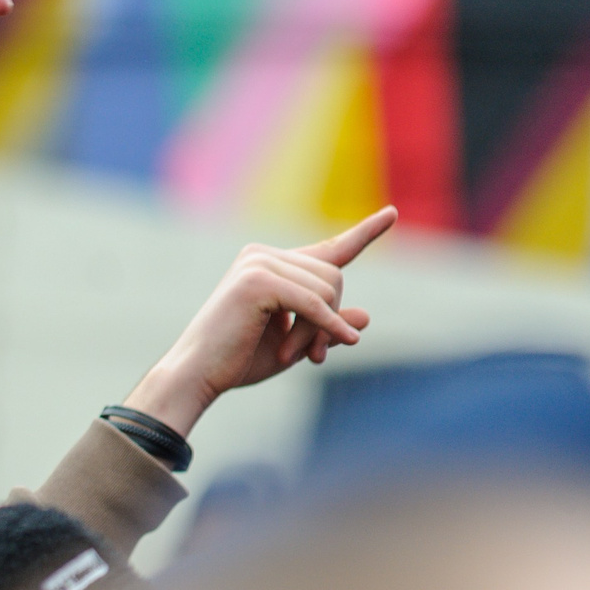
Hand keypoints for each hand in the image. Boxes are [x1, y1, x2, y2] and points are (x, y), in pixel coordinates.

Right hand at [124, 207, 398, 436]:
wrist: (197, 374)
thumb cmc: (239, 360)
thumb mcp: (296, 343)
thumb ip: (327, 327)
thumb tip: (366, 316)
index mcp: (267, 264)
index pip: (327, 249)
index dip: (364, 233)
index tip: (392, 214)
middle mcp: (261, 255)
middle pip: (333, 276)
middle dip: (331, 319)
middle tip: (315, 357)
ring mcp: (257, 264)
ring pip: (327, 289)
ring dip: (321, 330)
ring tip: (297, 357)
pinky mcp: (257, 281)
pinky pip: (313, 302)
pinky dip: (326, 326)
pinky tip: (341, 341)